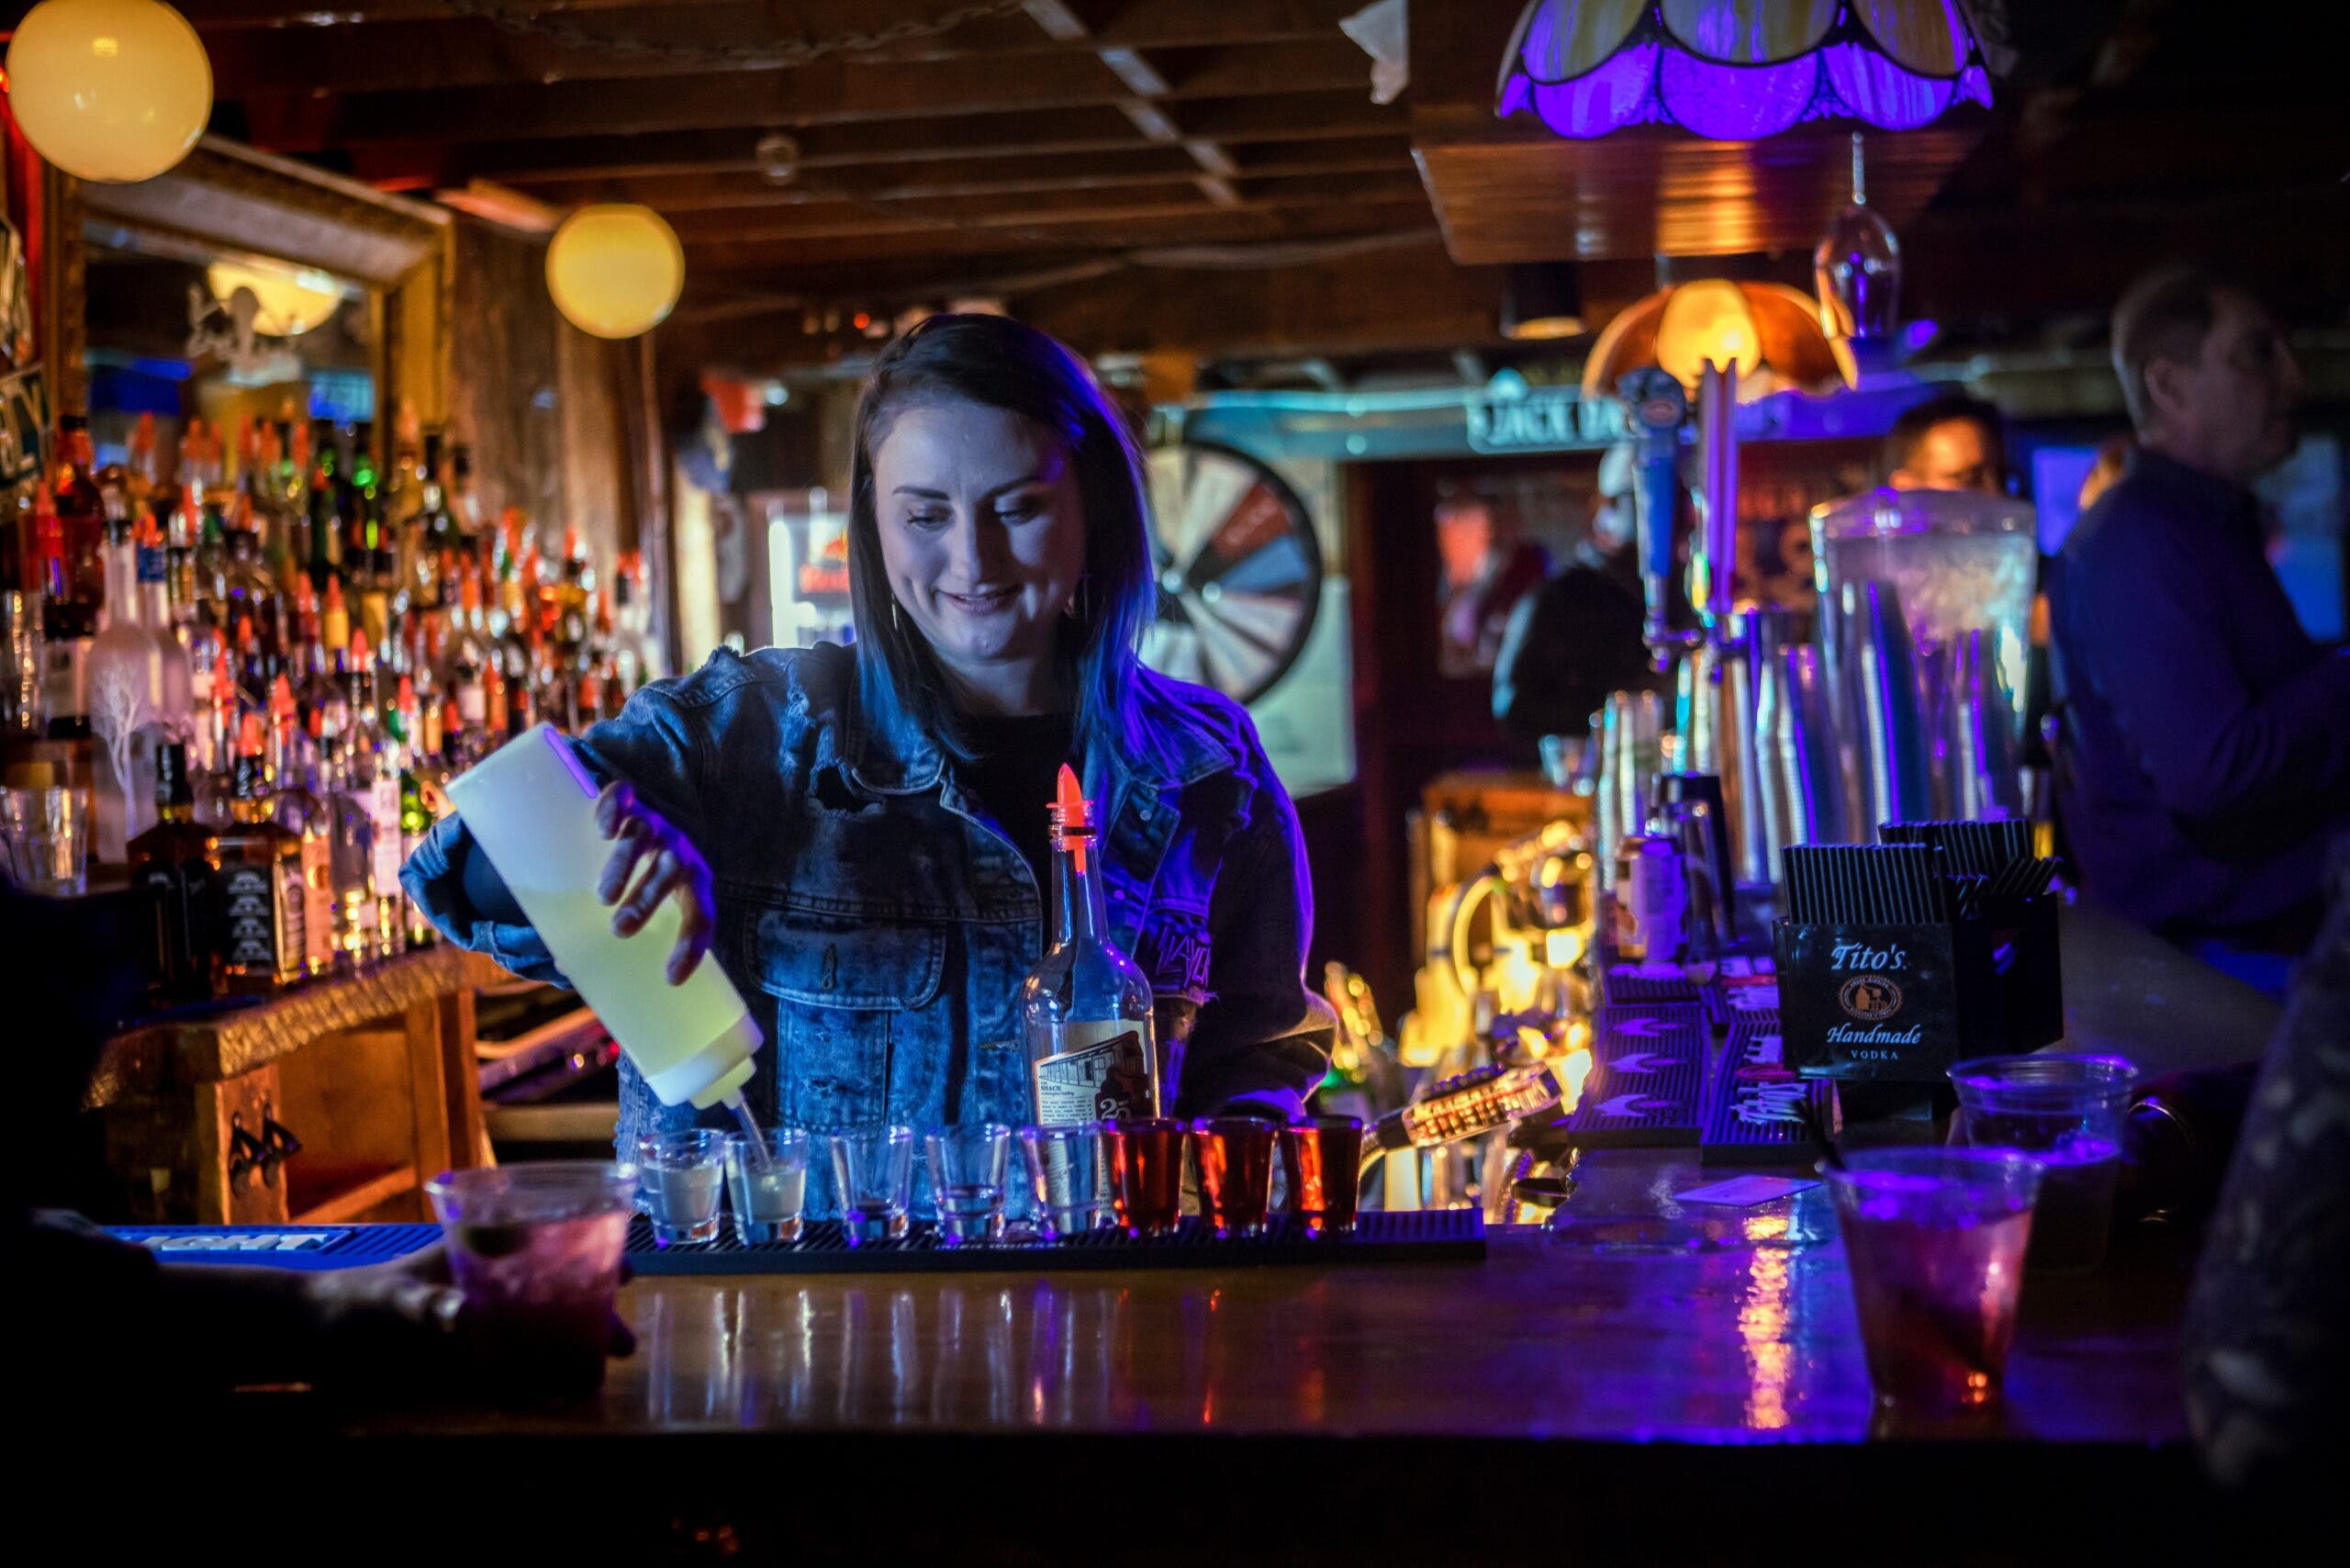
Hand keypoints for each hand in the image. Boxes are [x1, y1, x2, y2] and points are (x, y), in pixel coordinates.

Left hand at [302, 1244, 636, 1401]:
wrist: (312, 1340)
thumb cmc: (352, 1302)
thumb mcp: (389, 1299)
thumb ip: (425, 1305)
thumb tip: (463, 1317)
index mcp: (477, 1254)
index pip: (547, 1241)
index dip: (590, 1250)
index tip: (621, 1270)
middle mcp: (487, 1287)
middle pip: (555, 1291)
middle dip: (592, 1313)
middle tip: (623, 1343)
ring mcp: (478, 1327)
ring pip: (540, 1332)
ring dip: (571, 1349)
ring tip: (599, 1374)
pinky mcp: (462, 1366)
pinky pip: (512, 1372)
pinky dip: (538, 1382)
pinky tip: (558, 1398)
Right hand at [595, 780, 715, 982]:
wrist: (633, 822)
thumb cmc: (638, 881)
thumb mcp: (636, 908)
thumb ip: (609, 934)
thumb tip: (564, 965)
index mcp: (692, 884)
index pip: (702, 915)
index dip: (691, 947)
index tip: (671, 979)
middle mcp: (677, 851)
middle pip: (673, 870)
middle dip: (649, 901)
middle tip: (620, 930)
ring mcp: (653, 824)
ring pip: (644, 836)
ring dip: (626, 865)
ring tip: (604, 896)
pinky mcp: (627, 802)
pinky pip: (625, 798)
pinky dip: (616, 809)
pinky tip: (603, 829)